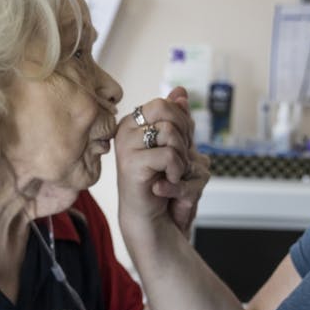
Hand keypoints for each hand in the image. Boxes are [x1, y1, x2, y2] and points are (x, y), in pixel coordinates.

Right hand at [115, 87, 201, 237]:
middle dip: (183, 134)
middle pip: (166, 110)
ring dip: (182, 157)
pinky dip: (177, 171)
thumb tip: (180, 92)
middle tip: (180, 158)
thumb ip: (177, 118)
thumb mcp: (176, 145)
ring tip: (173, 172)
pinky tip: (167, 182)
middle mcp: (125, 130)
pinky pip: (169, 155)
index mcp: (133, 122)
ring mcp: (125, 146)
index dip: (181, 122)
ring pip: (170, 132)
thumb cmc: (163, 182)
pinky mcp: (131, 164)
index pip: (164, 104)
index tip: (181, 146)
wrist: (151, 218)